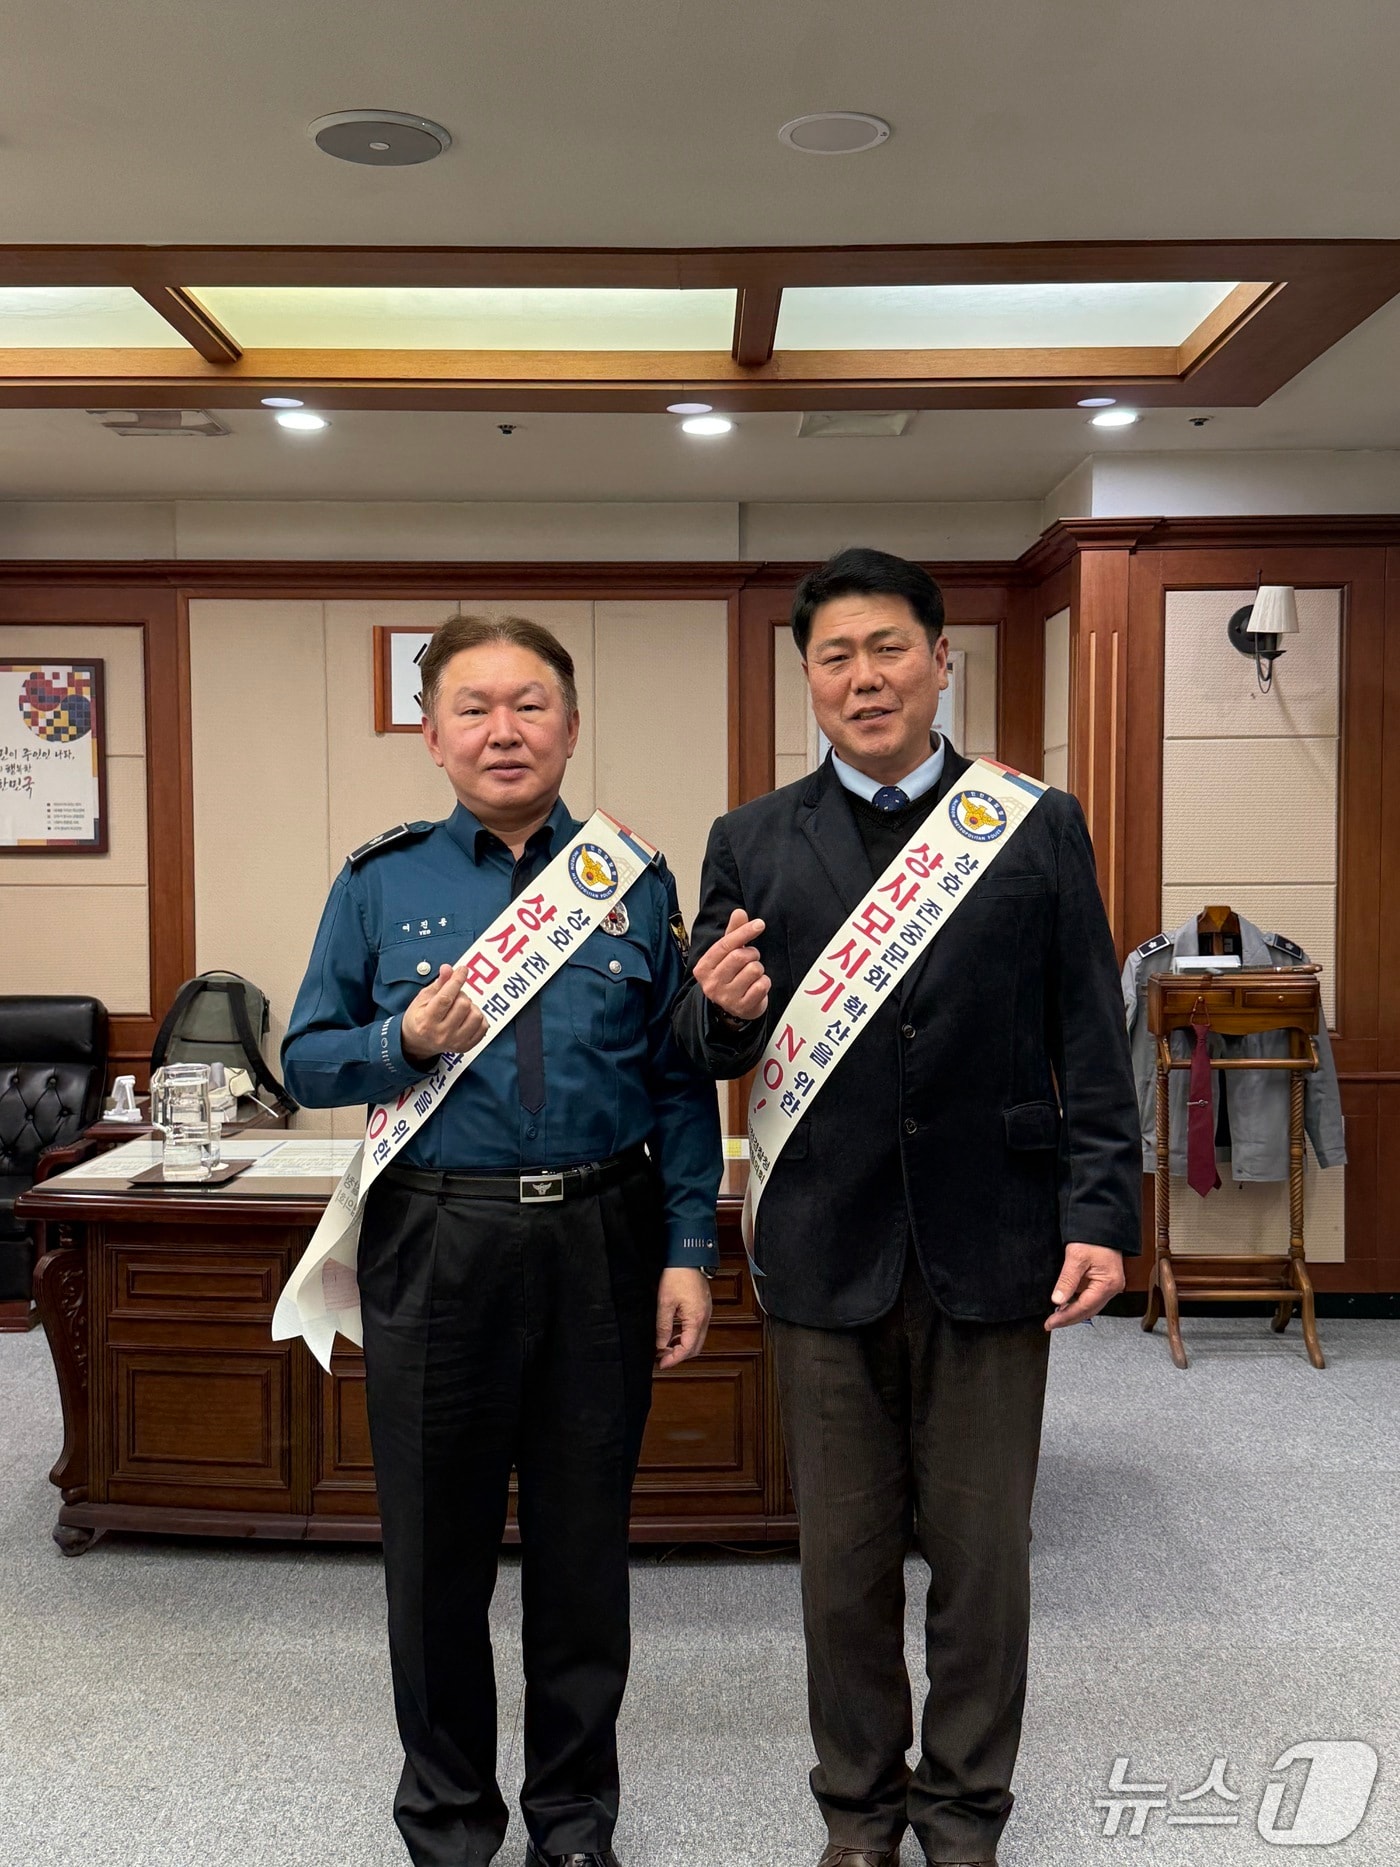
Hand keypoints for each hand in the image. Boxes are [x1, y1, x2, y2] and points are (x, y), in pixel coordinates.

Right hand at [401, 963, 489, 1066]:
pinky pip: (483, 1027)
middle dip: (461, 994)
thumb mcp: (423, 998)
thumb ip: (438, 984)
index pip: (446, 997)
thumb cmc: (419, 1018)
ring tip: (461, 1007)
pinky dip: (479, 1017)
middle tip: (454, 996)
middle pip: (463, 1005)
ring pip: (476, 1015)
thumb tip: (448, 969)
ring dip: (471, 1006)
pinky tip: (468, 1016)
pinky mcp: (466, 1047)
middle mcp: (441, 1034)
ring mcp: (455, 1042)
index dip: (456, 980)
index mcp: (426, 1020)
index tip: (463, 970)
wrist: (417, 1044)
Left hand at [655, 1268, 712, 1369]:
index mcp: (696, 1319)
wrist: (688, 1257)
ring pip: (697, 1339)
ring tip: (665, 1348)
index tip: (662, 1364)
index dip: (674, 1359)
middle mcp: (705, 1318)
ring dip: (682, 1346)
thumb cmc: (677, 1276)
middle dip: (679, 1356)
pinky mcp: (703, 1308)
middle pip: (695, 1348)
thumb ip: (663, 1327)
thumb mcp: (665, 1303)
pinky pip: (697, 1329)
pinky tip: (674, 1334)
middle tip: (662, 1358)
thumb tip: (661, 1345)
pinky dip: (686, 1336)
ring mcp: (706, 1313)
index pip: (687, 1348)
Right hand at [693, 907, 770, 1021]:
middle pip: (740, 956)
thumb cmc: (731, 976)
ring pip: (754, 970)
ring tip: (752, 973)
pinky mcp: (742, 1007)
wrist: (734, 1008)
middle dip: (752, 953)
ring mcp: (726, 997)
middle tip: (751, 958)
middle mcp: (711, 984)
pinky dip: (764, 982)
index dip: (744, 932)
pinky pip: (762, 985)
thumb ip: (733, 933)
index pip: (724, 945)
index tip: (759, 924)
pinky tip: (756, 986)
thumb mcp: (728, 954)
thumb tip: (739, 912)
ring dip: (758, 968)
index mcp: (703, 968)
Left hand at [1044, 1242, 1125, 1329]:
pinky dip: (1079, 1304)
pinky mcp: (1106, 1282)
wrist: (1103, 1224)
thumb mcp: (1076, 1257)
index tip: (1050, 1323)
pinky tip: (1068, 1305)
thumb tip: (1057, 1300)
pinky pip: (1092, 1298)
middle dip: (1069, 1318)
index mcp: (1108, 1284)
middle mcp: (1113, 1288)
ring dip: (1074, 1313)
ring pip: (1091, 1307)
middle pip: (1089, 1311)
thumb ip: (1067, 1280)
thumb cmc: (1093, 1237)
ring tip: (1056, 1317)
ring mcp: (1111, 1286)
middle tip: (1051, 1323)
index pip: (1084, 1307)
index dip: (1065, 1317)